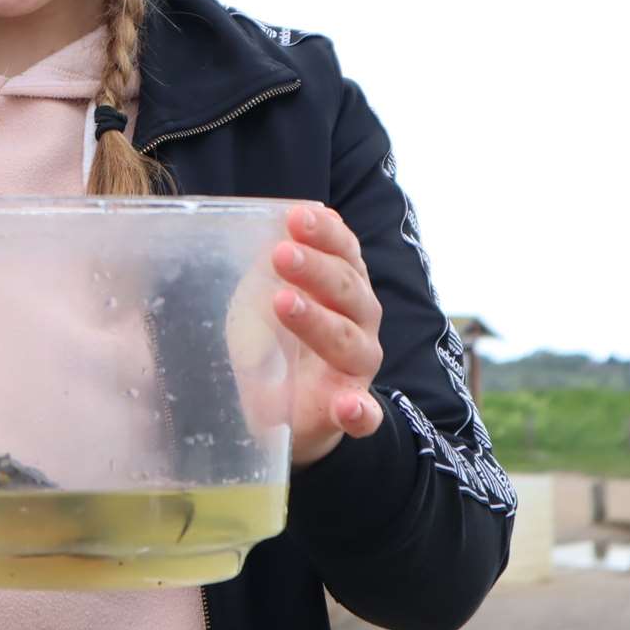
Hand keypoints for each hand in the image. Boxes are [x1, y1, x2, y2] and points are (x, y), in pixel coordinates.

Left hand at [271, 204, 384, 467]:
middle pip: (346, 290)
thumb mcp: (266, 293)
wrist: (282, 406)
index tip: (296, 215)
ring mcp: (357, 366)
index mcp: (343, 286)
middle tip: (280, 253)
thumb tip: (267, 217)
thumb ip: (270, 261)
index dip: (325, 232)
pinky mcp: (350, 410)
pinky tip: (349, 407)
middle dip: (314, 269)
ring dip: (319, 321)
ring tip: (283, 303)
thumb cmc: (277, 337)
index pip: (344, 251)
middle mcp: (359, 320)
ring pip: (349, 341)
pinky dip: (360, 412)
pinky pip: (364, 414)